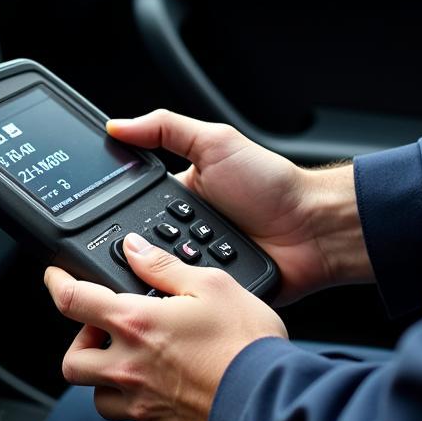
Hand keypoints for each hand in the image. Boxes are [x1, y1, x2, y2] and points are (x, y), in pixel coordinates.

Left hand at [45, 232, 286, 420]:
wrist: (271, 408)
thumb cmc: (246, 346)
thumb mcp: (212, 286)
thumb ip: (165, 267)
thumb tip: (135, 249)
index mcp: (137, 325)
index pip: (74, 301)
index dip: (57, 284)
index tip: (55, 278)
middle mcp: (129, 369)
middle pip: (72, 361)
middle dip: (81, 344)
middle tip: (105, 332)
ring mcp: (142, 407)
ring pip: (99, 397)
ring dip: (107, 379)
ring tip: (135, 363)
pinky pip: (135, 420)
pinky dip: (140, 404)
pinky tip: (166, 389)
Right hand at [108, 110, 370, 302]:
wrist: (314, 227)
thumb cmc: (271, 183)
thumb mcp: (215, 142)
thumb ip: (165, 128)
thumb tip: (117, 124)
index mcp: (175, 197)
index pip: (131, 207)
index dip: (119, 212)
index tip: (107, 215)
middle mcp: (182, 232)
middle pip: (140, 245)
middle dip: (141, 245)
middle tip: (152, 239)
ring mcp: (197, 263)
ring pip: (158, 274)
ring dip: (162, 270)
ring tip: (171, 262)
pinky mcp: (212, 292)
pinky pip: (187, 297)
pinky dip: (185, 293)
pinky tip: (185, 288)